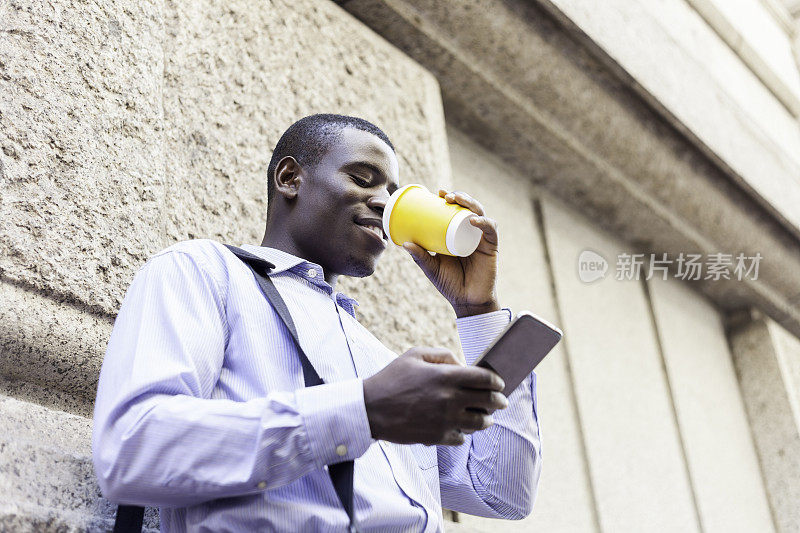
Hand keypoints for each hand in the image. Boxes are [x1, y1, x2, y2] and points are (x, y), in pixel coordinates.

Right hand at [362, 347, 507, 445]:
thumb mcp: (415, 354)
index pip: (485, 379)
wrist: (370, 408)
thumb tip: (463, 365)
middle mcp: (450, 399)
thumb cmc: (392, 378)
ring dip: (485, 420)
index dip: (497, 381)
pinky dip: (463, 433)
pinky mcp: (437, 436)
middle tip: (500, 402)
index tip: (499, 383)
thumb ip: (443, 355)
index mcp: (446, 376)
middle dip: (498, 401)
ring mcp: (445, 420)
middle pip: (488, 402)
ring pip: (479, 423)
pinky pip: (461, 438)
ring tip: (484, 417)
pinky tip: (459, 427)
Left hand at [402, 189, 499, 317]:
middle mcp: (470, 233)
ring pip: (480, 213)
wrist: (467, 302)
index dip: (449, 198)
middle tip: (445, 195)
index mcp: (456, 234)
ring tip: (456, 200)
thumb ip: (420, 257)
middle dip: (459, 196)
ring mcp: (481, 239)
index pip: (455, 211)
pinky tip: (473, 220)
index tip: (437, 192)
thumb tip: (405, 243)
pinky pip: (490, 230)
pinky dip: (483, 222)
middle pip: (468, 207)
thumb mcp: (431, 268)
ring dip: (470, 203)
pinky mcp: (491, 247)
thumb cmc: (449, 284)